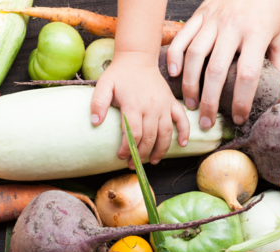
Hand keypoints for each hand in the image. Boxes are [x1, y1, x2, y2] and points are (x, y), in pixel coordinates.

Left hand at [90, 52, 189, 166]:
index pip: (133, 134)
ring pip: (166, 133)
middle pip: (149, 138)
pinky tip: (182, 145)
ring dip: (160, 150)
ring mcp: (164, 105)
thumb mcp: (104, 85)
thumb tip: (95, 123)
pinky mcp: (172, 102)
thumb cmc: (119, 74)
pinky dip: (184, 132)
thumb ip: (98, 103)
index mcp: (134, 105)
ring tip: (152, 161)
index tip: (121, 157)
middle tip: (133, 165)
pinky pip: (182, 119)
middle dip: (141, 155)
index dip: (128, 149)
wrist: (138, 58)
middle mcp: (151, 107)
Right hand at [166, 0, 279, 126]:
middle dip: (209, 101)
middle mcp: (233, 26)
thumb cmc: (271, 6)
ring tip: (191, 104)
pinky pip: (183, 37)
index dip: (242, 100)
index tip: (239, 118)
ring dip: (190, 84)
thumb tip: (277, 100)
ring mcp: (213, 19)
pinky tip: (175, 75)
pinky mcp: (200, 13)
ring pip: (195, 56)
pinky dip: (175, 57)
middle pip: (216, 70)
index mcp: (257, 33)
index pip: (248, 74)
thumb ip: (279, 67)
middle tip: (206, 122)